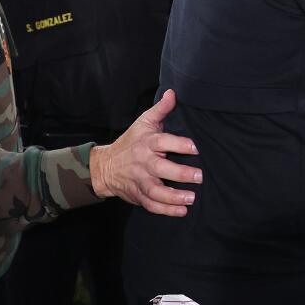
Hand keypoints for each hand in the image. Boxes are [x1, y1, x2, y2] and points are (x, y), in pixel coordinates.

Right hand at [88, 90, 201, 216]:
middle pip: (161, 169)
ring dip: (173, 197)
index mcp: (147, 143)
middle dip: (180, 174)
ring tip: (191, 198)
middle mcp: (143, 163)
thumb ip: (161, 109)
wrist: (104, 166)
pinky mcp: (137, 195)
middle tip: (199, 176)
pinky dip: (165, 210)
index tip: (196, 148)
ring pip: (155, 191)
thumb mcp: (144, 123)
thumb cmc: (131, 142)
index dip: (179, 144)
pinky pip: (151, 204)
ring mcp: (139, 181)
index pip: (163, 142)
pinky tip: (181, 211)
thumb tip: (173, 92)